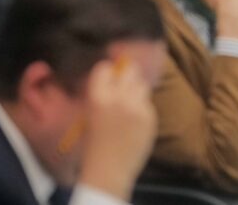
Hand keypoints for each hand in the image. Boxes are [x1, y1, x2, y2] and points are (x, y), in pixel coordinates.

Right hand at [77, 59, 157, 198]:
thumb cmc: (91, 145)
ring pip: (141, 84)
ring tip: (128, 102)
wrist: (108, 170)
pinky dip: (142, 106)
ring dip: (135, 89)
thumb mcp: (87, 114)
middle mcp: (120, 98)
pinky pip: (148, 102)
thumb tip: (109, 76)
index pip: (105, 68)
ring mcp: (138, 106)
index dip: (106, 72)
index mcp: (98, 98)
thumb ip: (99, 94)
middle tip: (122, 82)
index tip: (107, 76)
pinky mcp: (151, 116)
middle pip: (129, 70)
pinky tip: (134, 119)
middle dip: (125, 74)